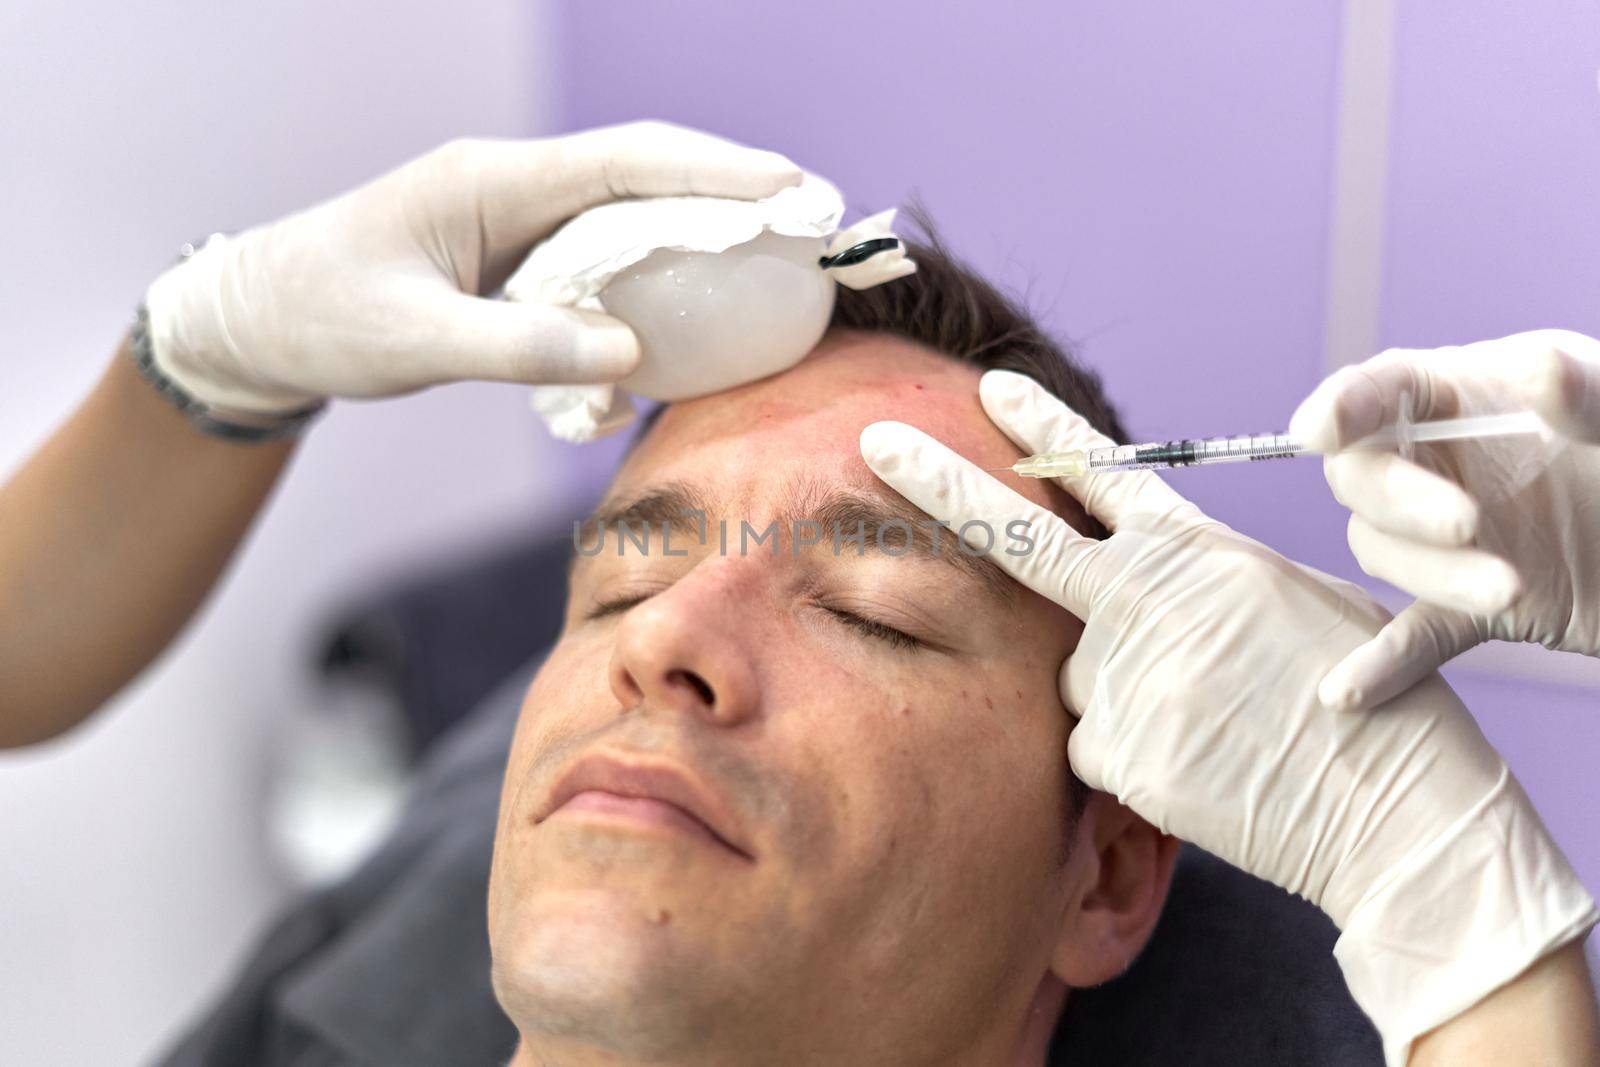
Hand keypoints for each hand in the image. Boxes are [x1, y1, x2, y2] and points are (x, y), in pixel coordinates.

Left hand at [145, 121, 800, 413]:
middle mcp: (513, 185)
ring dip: (702, 224)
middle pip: (644, 171)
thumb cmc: (324, 319)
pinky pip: (602, 250)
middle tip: (815, 215)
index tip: (789, 188)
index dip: (713, 170)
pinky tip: (696, 297)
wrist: (261, 317)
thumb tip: (631, 351)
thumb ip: (518, 345)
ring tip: (779, 250)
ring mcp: (516, 216)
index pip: (623, 161)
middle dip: (731, 187)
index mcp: (490, 182)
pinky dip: (656, 268)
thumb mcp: (413, 341)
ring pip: (629, 208)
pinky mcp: (516, 253)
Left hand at [860, 369, 1595, 1063]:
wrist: (1391, 803)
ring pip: (1071, 679)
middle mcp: (1144, 603)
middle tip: (874, 440)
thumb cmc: (1357, 699)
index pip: (1103, 476)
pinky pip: (1090, 749)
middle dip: (939, 485)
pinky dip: (1132, 757)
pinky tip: (1199, 768)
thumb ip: (1194, 583)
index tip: (992, 390)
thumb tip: (1133, 589)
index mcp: (1195, 554)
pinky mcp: (1116, 752)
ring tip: (1210, 724)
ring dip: (1119, 696)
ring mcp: (1122, 677)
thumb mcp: (1284, 602)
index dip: (1044, 429)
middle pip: (1018, 542)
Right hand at [1289, 331, 1599, 710]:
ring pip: (1386, 553)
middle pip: (1362, 476)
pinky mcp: (1473, 601)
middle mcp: (1437, 462)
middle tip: (1467, 523)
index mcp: (1463, 395)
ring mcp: (1450, 535)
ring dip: (1436, 574)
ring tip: (1510, 587)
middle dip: (1401, 502)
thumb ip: (1584, 389)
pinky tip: (1348, 693)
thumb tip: (1533, 371)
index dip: (1341, 405)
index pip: (1380, 389)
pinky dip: (1385, 661)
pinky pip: (1416, 631)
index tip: (1323, 430)